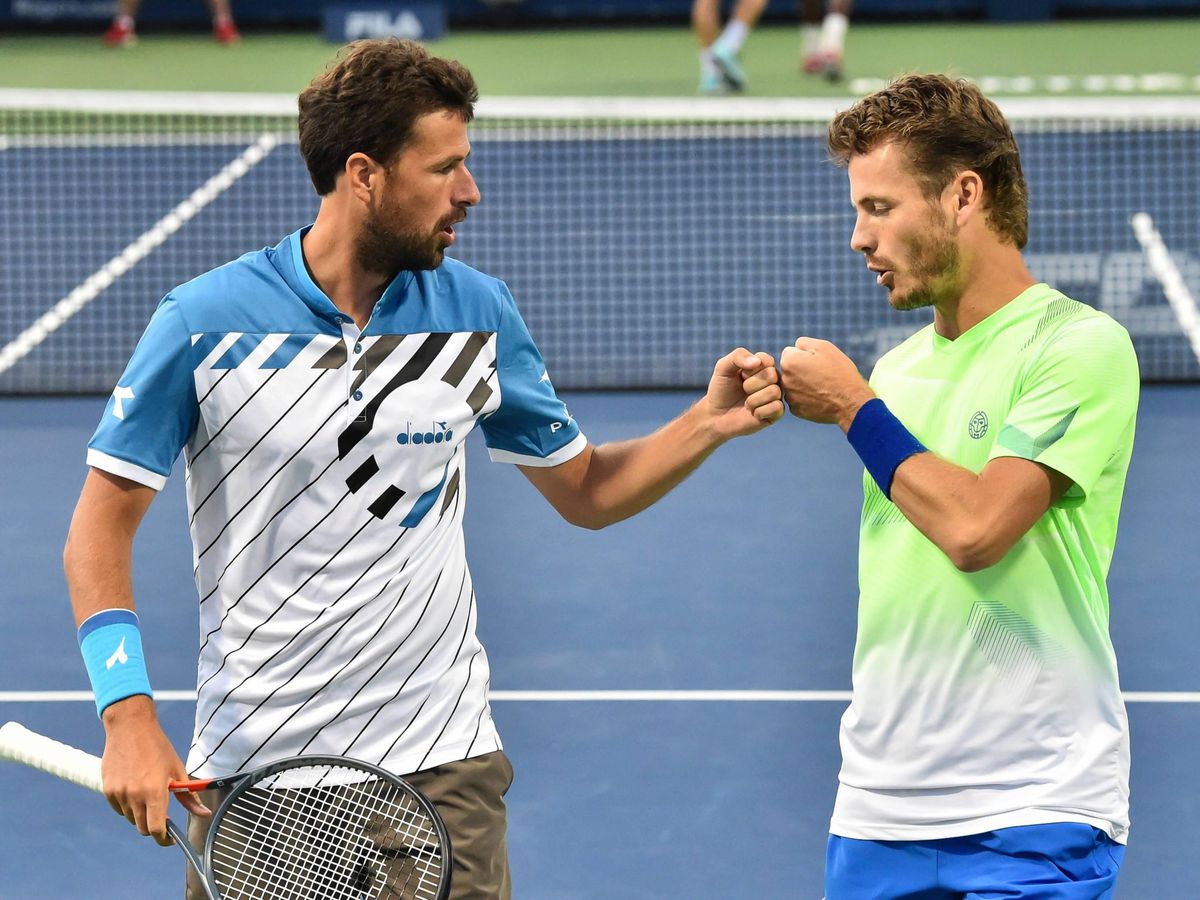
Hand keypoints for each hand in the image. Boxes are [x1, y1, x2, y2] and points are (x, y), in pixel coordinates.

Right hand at [100, 695, 209, 844]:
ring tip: (149, 793)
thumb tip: (204, 814)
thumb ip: (189, 797)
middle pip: (142, 828)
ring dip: (141, 815)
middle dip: (154, 827)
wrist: (130, 728)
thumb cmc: (158, 748)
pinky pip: (119, 809)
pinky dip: (128, 806)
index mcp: (154, 792)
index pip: (156, 829)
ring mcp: (119, 794)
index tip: (170, 839)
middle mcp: (135, 796)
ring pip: (131, 818)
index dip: (164, 839)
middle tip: (162, 815)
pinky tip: (135, 789)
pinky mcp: (108, 790)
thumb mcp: (178, 770)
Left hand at [705, 348, 785, 437]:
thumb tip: (757, 362)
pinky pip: (777, 408)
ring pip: (774, 392)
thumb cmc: (721, 390)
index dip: (750, 370)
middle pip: (772, 375)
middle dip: (750, 385)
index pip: (767, 360)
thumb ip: (738, 356)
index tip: (741, 376)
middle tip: (743, 391)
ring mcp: (776, 396)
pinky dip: (760, 412)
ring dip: (753, 400)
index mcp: (762, 366)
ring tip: (746, 404)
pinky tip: (753, 413)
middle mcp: (773, 380)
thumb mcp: (723, 367)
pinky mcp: (776, 413)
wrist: (716, 416)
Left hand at [779, 338, 874, 429]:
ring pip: (794, 385)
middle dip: (801, 369)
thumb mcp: (824, 347)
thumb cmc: (839, 372)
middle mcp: (784, 380)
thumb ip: (804, 343)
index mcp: (789, 362)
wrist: (850, 402)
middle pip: (790, 369)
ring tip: (822, 386)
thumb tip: (795, 347)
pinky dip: (807, 398)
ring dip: (803, 384)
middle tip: (821, 374)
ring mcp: (789, 397)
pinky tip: (820, 398)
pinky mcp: (796, 410)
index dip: (805, 355)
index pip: (790, 352)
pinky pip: (798, 399)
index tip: (817, 362)